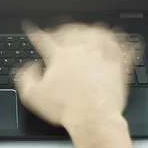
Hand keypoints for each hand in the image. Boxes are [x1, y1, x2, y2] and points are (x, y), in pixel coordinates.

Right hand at [15, 21, 131, 129]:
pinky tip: (120, 39)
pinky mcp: (117, 66)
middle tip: (60, 29)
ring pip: (97, 33)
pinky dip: (120, 41)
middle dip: (63, 27)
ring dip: (91, 29)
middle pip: (72, 30)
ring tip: (89, 29)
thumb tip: (30, 67)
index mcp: (59, 55)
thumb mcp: (32, 96)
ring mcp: (101, 55)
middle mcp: (81, 50)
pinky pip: (121, 47)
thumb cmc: (66, 109)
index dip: (34, 32)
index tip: (30, 28)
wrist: (94, 119)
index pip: (43, 38)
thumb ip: (26, 76)